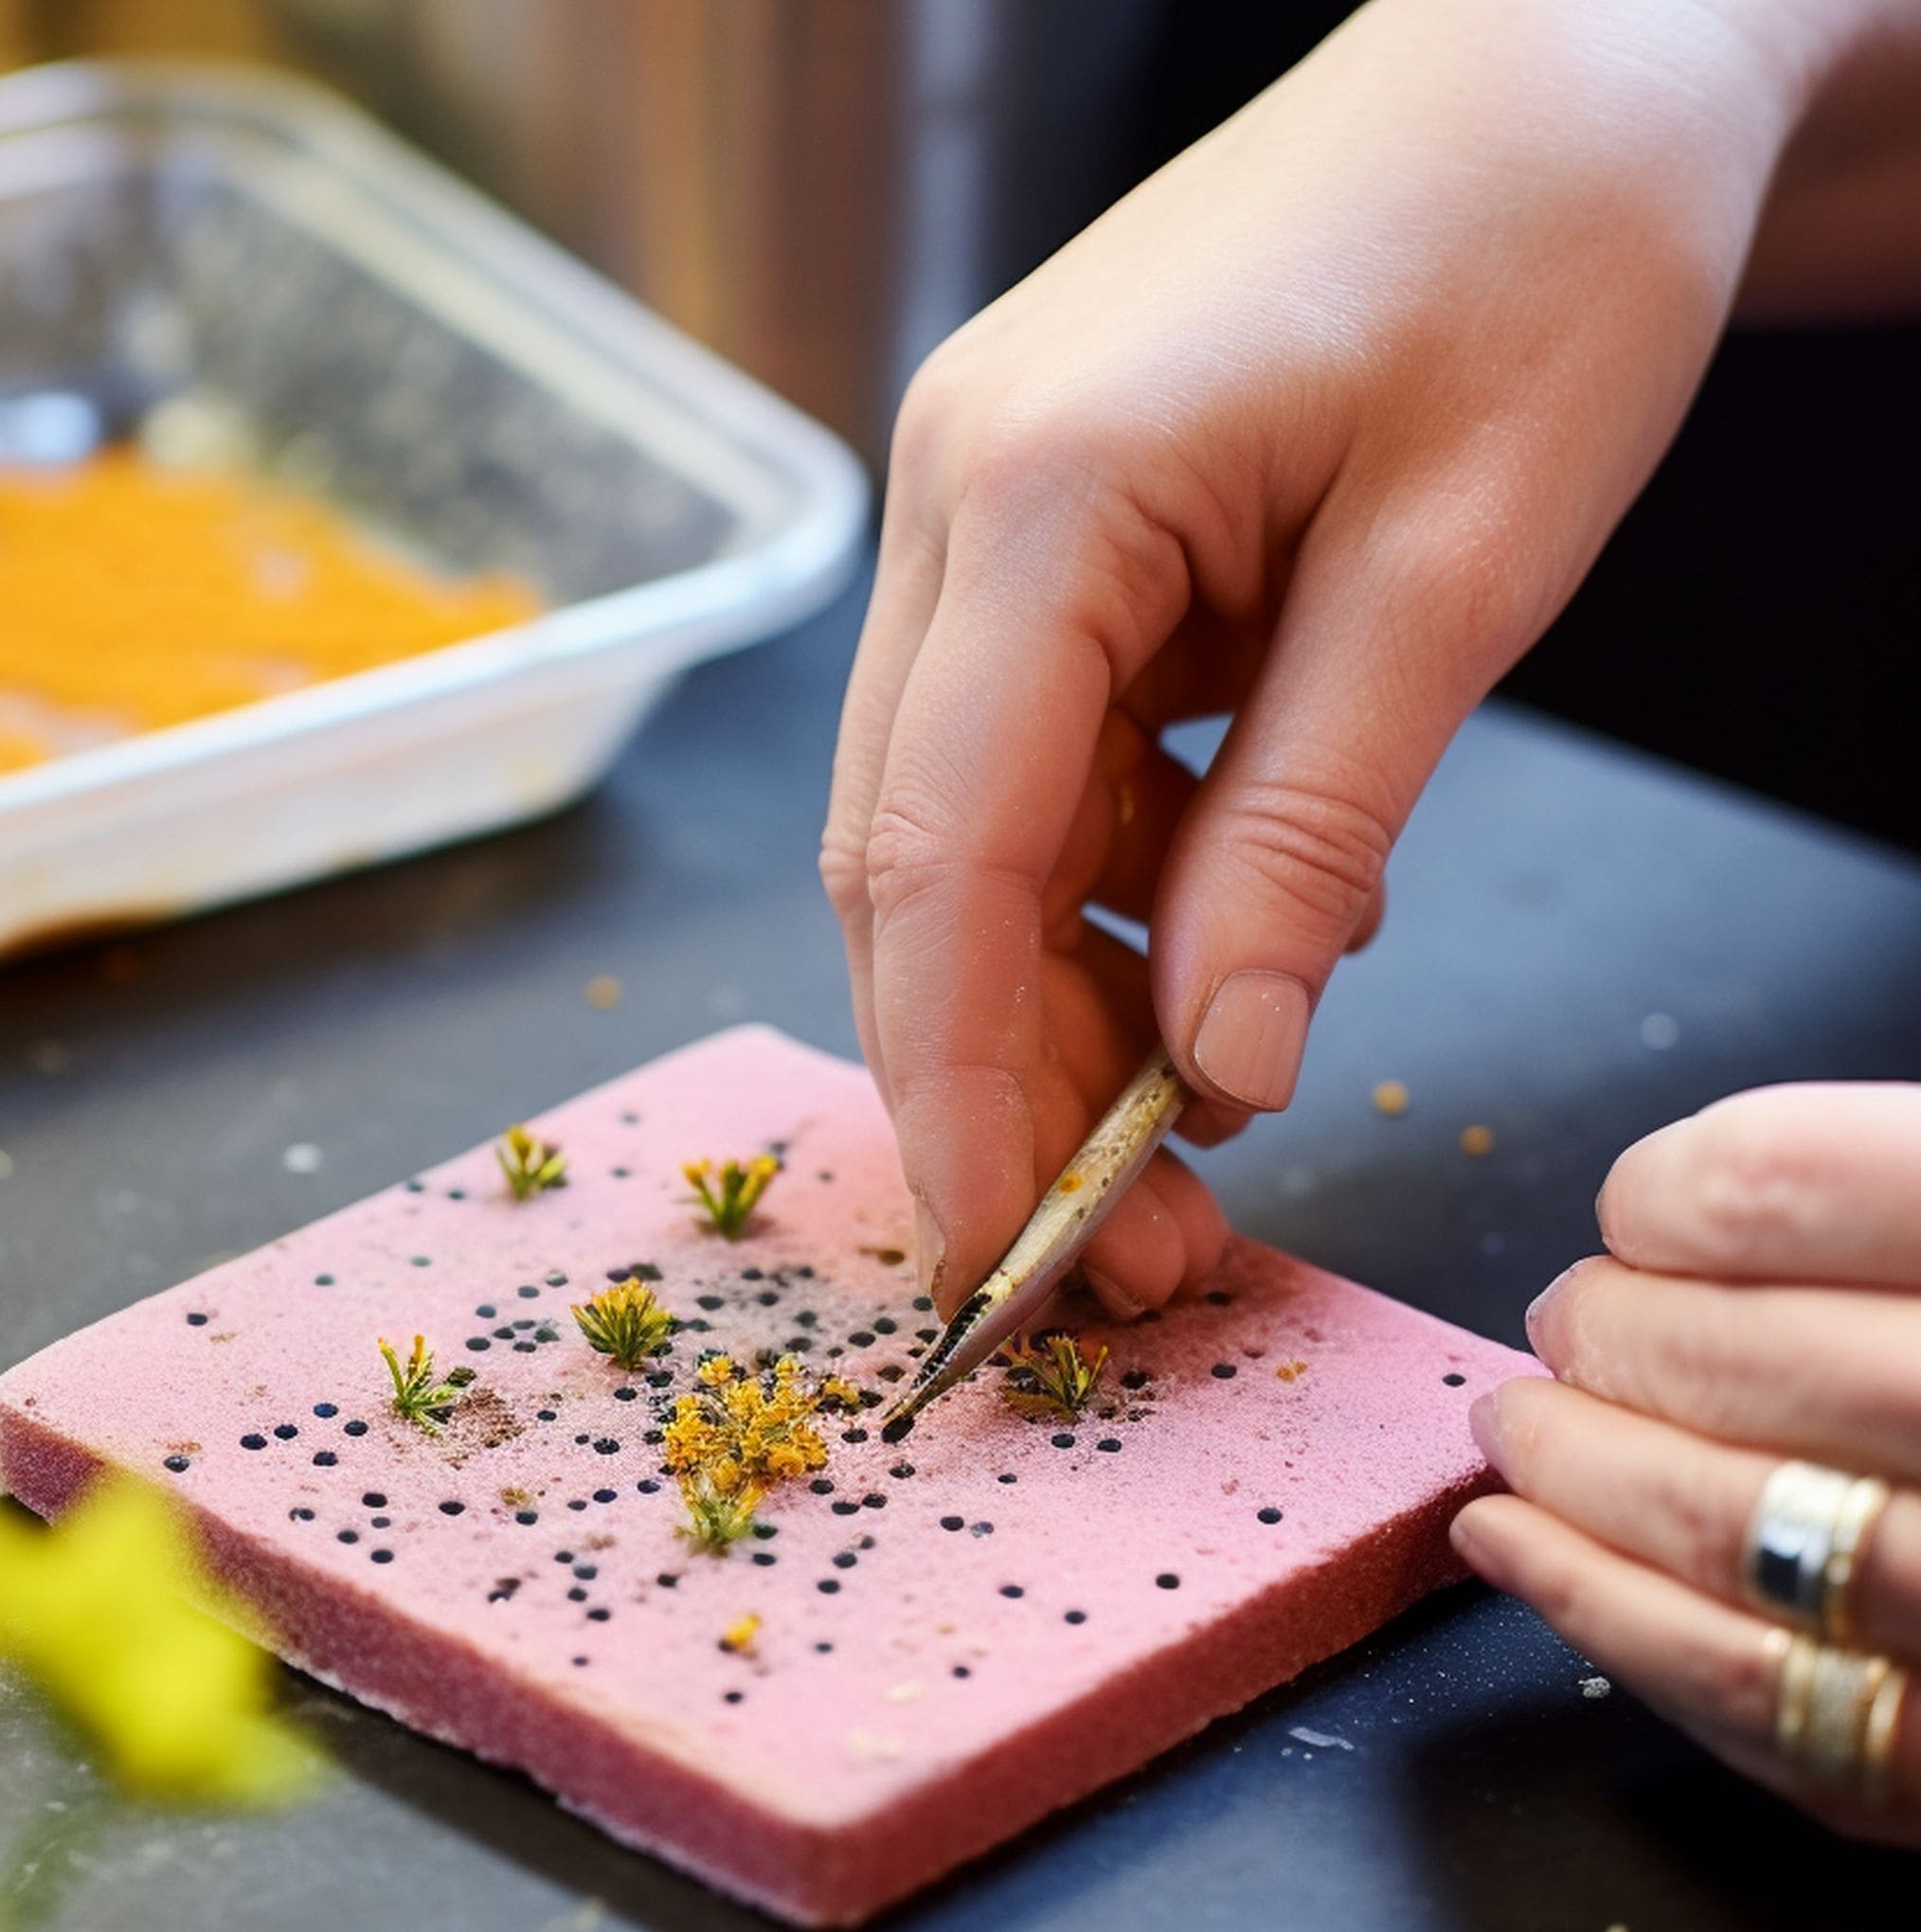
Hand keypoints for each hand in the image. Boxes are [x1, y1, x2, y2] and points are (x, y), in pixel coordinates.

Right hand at [822, 0, 1827, 1313]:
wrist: (1565, 38)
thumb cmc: (1549, 236)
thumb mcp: (1463, 565)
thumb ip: (1312, 828)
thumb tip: (1221, 1066)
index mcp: (1036, 490)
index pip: (936, 855)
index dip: (958, 1087)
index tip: (1003, 1263)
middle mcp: (957, 504)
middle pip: (912, 868)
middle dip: (1003, 1082)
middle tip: (1127, 1253)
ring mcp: (983, 516)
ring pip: (963, 837)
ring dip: (1059, 1006)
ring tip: (1201, 1133)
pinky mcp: (1045, 539)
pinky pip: (1040, 769)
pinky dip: (1114, 895)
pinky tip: (1228, 944)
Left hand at [1453, 1084, 1920, 1843]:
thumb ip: (1909, 1200)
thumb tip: (1702, 1204)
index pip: (1801, 1183)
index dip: (1680, 1190)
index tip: (1643, 1207)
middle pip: (1759, 1360)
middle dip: (1619, 1333)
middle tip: (1570, 1320)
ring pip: (1735, 1536)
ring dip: (1578, 1475)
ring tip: (1521, 1428)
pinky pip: (1754, 1701)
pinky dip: (1599, 1617)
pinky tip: (1515, 1551)